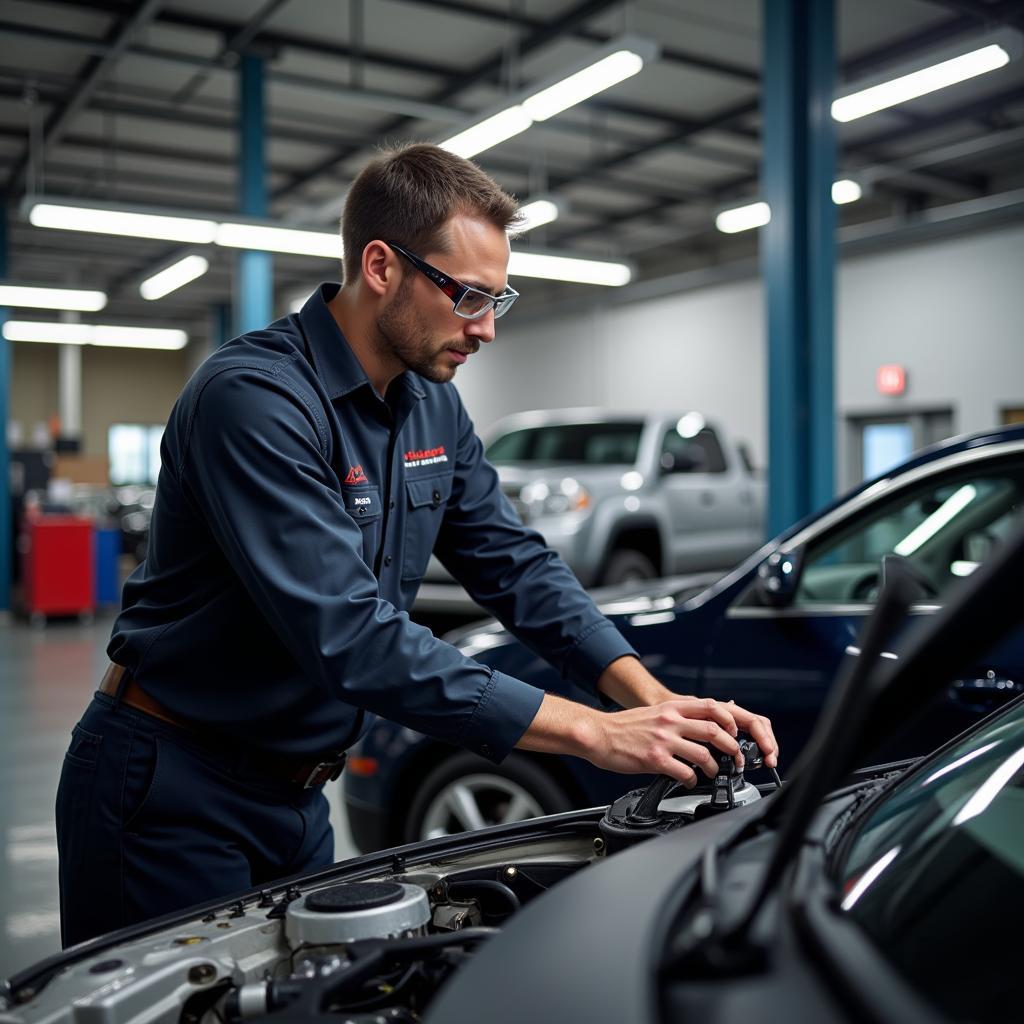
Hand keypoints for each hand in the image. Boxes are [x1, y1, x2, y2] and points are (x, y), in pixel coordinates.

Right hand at [581, 699, 744, 788]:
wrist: (599, 734)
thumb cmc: (624, 727)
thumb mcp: (653, 712)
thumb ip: (676, 716)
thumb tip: (699, 723)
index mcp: (671, 708)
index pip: (711, 706)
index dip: (729, 719)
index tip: (734, 731)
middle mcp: (670, 721)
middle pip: (714, 731)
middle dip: (731, 747)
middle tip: (734, 758)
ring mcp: (663, 740)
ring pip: (704, 755)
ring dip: (714, 768)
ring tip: (712, 773)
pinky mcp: (655, 760)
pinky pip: (685, 773)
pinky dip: (692, 781)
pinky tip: (689, 782)